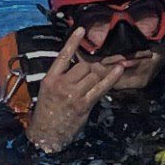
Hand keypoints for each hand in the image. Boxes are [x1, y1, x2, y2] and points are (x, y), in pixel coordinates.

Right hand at [27, 27, 124, 153]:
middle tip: (91, 74)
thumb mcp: (47, 92)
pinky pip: (101, 87)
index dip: (73, 42)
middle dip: (90, 68)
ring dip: (97, 75)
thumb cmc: (46, 112)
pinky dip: (111, 78)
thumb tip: (82, 68)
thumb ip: (62, 79)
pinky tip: (118, 69)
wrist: (45, 134)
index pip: (63, 56)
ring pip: (92, 75)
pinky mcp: (83, 104)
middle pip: (83, 66)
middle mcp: (62, 85)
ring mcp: (73, 95)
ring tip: (95, 80)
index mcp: (50, 79)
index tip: (81, 29)